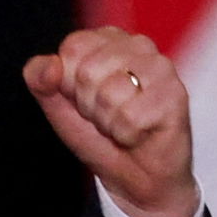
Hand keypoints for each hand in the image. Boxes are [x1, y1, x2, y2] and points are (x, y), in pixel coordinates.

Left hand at [24, 27, 198, 216]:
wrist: (134, 177)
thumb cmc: (99, 135)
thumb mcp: (58, 106)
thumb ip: (41, 80)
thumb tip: (49, 65)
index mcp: (109, 40)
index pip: (73, 48)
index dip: (68, 83)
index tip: (84, 99)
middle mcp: (139, 46)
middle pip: (88, 71)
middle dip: (88, 104)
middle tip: (106, 115)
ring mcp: (161, 68)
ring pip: (110, 92)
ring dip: (108, 121)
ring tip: (122, 123)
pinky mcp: (176, 95)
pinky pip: (131, 117)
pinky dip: (126, 134)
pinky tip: (138, 133)